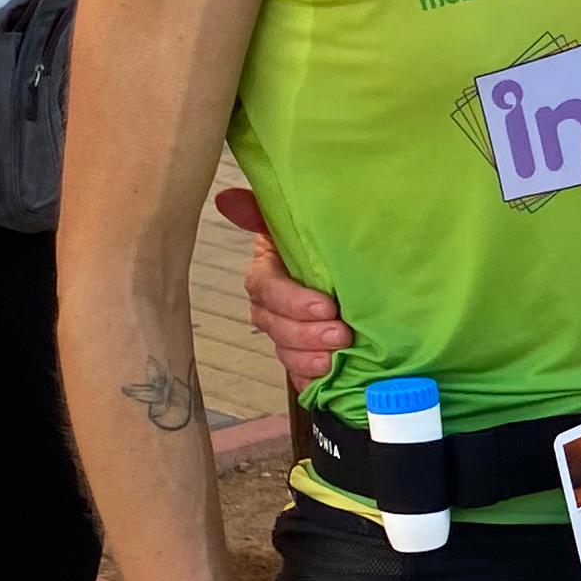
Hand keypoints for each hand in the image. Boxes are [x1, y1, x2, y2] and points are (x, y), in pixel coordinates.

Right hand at [219, 185, 348, 393]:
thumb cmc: (321, 246)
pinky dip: (312, 381)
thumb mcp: (296, 224)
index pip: (267, 289)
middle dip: (307, 333)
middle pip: (276, 326)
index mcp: (267, 274)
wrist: (353, 276)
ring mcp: (286, 335)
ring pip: (286, 352)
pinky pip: (299, 377)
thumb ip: (260, 212)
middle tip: (341, 334)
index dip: (293, 301)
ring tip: (338, 358)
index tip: (326, 306)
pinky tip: (328, 382)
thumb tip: (226, 198)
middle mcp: (271, 307)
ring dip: (309, 359)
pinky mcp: (302, 358)